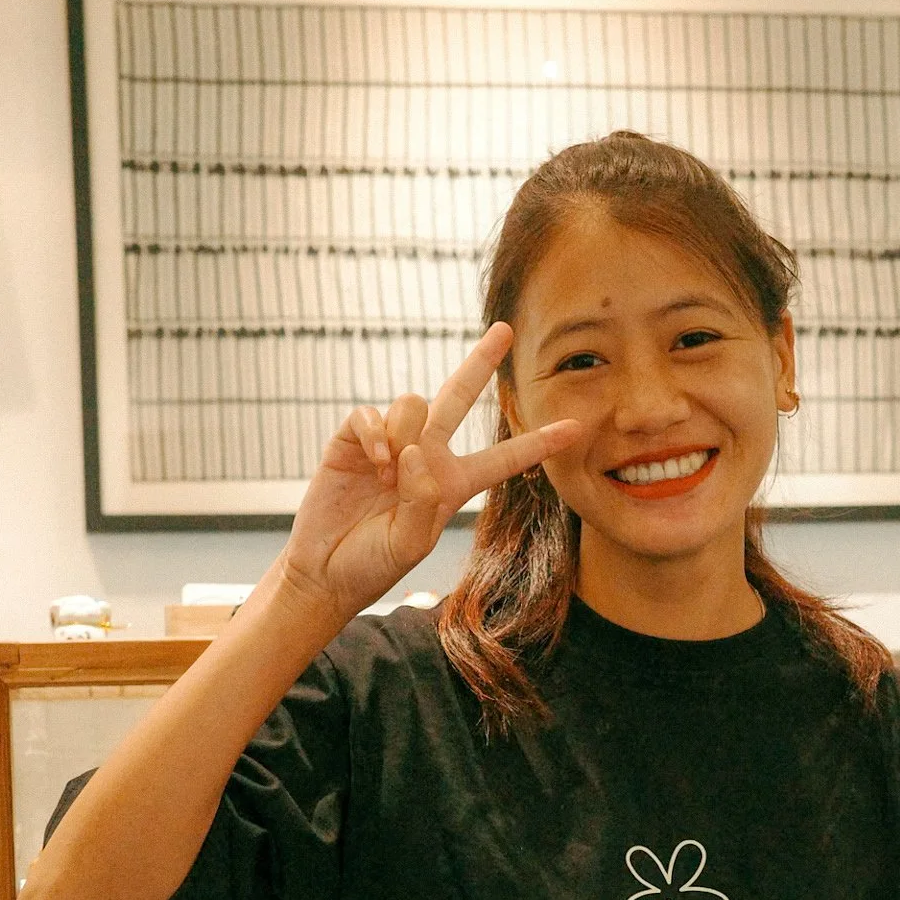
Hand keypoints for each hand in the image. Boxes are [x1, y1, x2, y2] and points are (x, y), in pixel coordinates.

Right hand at [278, 324, 578, 623]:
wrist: (324, 570)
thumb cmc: (372, 564)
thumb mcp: (410, 544)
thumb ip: (422, 502)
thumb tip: (415, 452)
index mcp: (453, 484)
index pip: (504, 459)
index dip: (538, 445)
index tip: (576, 429)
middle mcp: (426, 456)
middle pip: (459, 397)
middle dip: (480, 363)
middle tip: (505, 330)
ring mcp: (391, 443)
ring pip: (413, 404)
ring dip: (404, 434)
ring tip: (387, 474)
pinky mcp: (354, 439)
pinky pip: (371, 413)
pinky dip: (374, 433)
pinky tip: (373, 460)